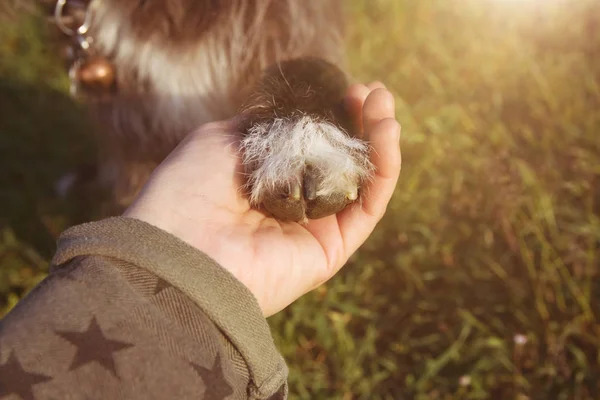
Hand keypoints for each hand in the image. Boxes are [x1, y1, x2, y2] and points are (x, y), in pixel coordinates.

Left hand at [123, 82, 401, 316]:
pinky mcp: (332, 249)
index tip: (344, 85)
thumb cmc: (189, 190)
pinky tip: (386, 131)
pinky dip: (385, 168)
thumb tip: (295, 106)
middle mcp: (292, 203)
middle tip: (371, 90)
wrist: (181, 248)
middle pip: (340, 160)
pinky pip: (369, 205)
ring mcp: (314, 227)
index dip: (331, 112)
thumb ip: (262, 123)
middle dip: (359, 121)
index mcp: (266, 180)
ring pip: (362, 181)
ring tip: (384, 103)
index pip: (311, 144)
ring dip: (379, 139)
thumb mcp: (221, 139)